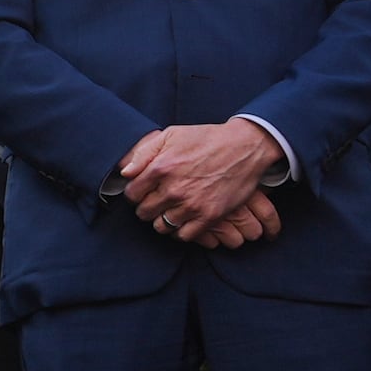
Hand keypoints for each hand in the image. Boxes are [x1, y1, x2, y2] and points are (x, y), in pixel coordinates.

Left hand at [118, 120, 282, 239]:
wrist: (245, 147)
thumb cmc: (206, 138)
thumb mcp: (171, 135)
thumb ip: (144, 153)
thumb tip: (125, 173)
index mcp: (161, 167)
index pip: (132, 194)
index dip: (135, 193)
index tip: (144, 191)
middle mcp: (173, 189)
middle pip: (144, 212)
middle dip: (147, 207)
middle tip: (157, 201)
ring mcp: (191, 204)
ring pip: (161, 226)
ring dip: (162, 220)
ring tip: (170, 210)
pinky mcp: (209, 216)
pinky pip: (184, 235)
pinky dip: (181, 230)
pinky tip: (184, 219)